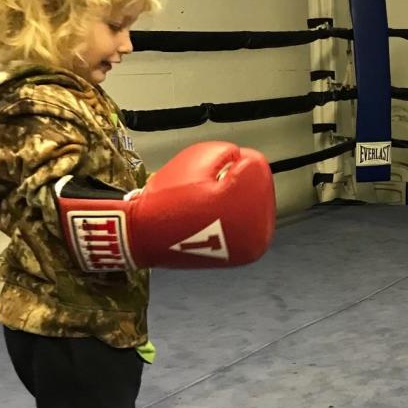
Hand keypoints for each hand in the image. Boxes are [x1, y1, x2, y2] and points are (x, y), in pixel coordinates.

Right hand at [56, 141, 275, 270]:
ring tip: (205, 204)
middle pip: (256, 186)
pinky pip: (244, 221)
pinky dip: (231, 213)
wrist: (147, 236)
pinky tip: (211, 215)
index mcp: (252, 208)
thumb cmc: (169, 198)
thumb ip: (228, 153)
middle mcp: (260, 233)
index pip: (255, 166)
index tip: (210, 169)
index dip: (230, 160)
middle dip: (233, 180)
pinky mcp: (244, 254)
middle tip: (204, 188)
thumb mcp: (198, 158)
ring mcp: (253, 247)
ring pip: (251, 203)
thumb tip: (242, 159)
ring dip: (233, 197)